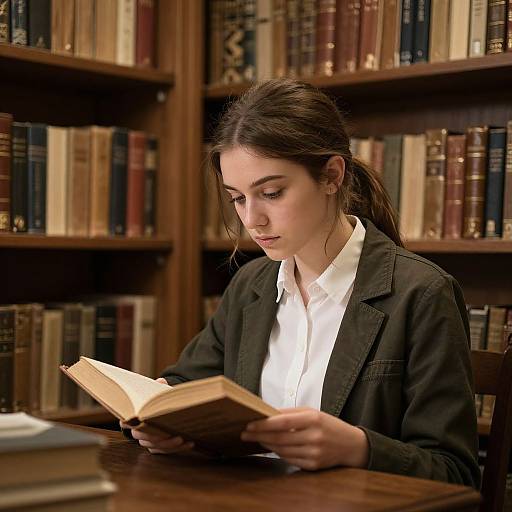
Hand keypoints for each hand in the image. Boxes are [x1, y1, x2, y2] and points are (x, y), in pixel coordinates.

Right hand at [119, 378, 193, 454]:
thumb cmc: (159, 400)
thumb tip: (160, 382)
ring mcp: (147, 441)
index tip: (138, 422)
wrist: (167, 408)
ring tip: (182, 438)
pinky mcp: (158, 448)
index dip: (128, 423)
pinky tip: (189, 443)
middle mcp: (138, 431)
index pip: (126, 422)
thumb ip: (158, 387)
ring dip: (168, 444)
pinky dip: (177, 448)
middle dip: (155, 436)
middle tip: (168, 433)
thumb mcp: (158, 391)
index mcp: (134, 416)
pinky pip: (165, 451)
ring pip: (154, 446)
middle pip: (142, 437)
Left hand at [241, 407, 368, 470]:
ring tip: (257, 439)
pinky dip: (279, 453)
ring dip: (267, 445)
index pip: (282, 422)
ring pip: (282, 450)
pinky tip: (273, 447)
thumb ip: (290, 413)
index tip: (249, 424)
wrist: (350, 444)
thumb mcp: (312, 412)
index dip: (263, 424)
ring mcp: (314, 453)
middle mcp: (314, 437)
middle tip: (245, 434)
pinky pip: (290, 460)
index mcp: (313, 419)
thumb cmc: (328, 424)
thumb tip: (267, 413)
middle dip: (260, 436)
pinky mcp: (314, 466)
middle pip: (280, 438)